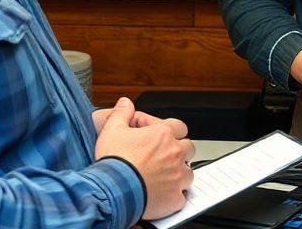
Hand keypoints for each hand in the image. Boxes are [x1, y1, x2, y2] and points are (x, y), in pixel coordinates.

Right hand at [94, 97, 194, 219]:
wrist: (112, 191)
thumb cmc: (114, 162)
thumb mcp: (112, 130)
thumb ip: (121, 114)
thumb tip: (125, 103)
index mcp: (163, 135)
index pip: (178, 126)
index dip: (168, 130)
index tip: (157, 135)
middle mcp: (174, 154)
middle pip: (187, 148)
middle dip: (178, 150)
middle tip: (163, 156)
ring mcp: (177, 176)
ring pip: (188, 172)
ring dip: (179, 173)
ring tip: (163, 177)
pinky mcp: (174, 197)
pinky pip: (182, 196)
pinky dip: (174, 196)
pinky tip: (163, 195)